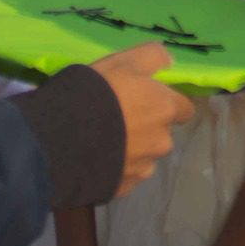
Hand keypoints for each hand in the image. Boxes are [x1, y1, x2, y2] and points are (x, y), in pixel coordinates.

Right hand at [90, 43, 195, 198]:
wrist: (60, 139)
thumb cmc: (95, 93)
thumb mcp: (121, 62)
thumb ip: (152, 57)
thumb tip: (169, 61)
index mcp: (165, 109)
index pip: (184, 109)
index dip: (166, 103)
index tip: (146, 99)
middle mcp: (161, 141)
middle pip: (162, 134)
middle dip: (147, 128)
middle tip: (118, 119)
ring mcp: (143, 168)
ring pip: (145, 156)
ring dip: (132, 150)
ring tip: (102, 141)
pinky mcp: (123, 188)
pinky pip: (125, 175)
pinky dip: (116, 168)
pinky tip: (95, 159)